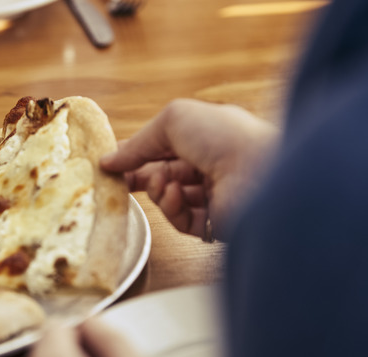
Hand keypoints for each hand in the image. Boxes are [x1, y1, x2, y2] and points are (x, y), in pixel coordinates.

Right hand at [101, 99, 277, 239]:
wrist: (258, 170)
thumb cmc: (223, 135)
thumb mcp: (173, 120)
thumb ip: (139, 141)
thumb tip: (109, 159)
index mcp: (208, 136)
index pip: (164, 148)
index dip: (137, 154)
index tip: (111, 161)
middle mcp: (212, 166)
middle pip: (163, 175)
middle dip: (139, 176)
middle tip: (116, 179)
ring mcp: (213, 197)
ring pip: (169, 198)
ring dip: (157, 189)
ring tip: (158, 181)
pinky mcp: (214, 224)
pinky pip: (181, 219)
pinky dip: (171, 207)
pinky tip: (173, 194)